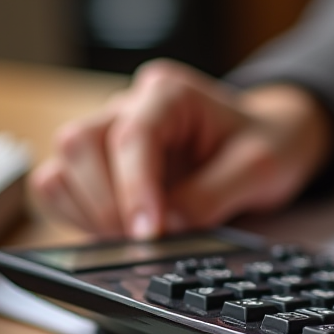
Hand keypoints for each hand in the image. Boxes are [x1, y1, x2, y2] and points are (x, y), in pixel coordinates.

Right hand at [31, 60, 333, 238]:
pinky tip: (119, 233)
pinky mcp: (100, 167)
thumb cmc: (267, 143)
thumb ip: (212, 195)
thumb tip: (168, 226)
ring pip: (63, 167)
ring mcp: (108, 135)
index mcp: (169, 93)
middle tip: (144, 240)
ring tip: (133, 238)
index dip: (134, 188)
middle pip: (80, 144)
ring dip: (89, 212)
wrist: (271, 140)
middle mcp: (129, 107)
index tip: (150, 232)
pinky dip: (80, 217)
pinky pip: (62, 190)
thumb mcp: (259, 167)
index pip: (131, 135)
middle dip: (108, 203)